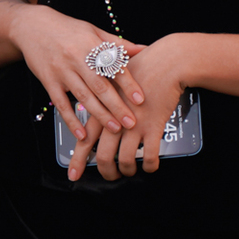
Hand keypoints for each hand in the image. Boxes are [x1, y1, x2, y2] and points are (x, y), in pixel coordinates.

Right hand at [6, 5, 148, 181]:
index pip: (113, 66)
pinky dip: (71, 119)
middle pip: (100, 86)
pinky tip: (81, 133)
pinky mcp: (48, 81)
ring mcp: (61, 71)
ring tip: (115, 129)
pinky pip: (61, 103)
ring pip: (83, 97)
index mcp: (91, 45)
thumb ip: (117, 43)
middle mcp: (76, 58)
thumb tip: (144, 50)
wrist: (31, 26)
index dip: (128, 84)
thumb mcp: (93, 31)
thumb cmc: (66, 29)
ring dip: (100, 115)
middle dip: (117, 106)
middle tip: (131, 122)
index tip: (140, 99)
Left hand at [90, 36, 189, 180]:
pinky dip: (150, 165)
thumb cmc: (139, 69)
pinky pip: (150, 155)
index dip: (77, 160)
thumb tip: (96, 117)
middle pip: (103, 155)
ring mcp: (134, 124)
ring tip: (129, 172)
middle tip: (110, 176)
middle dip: (106, 171)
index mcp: (101, 109)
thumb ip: (101, 99)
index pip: (84, 139)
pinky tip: (150, 166)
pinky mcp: (153, 126)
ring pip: (125, 160)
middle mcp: (115, 119)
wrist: (165, 63)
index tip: (73, 175)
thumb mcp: (111, 81)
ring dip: (127, 171)